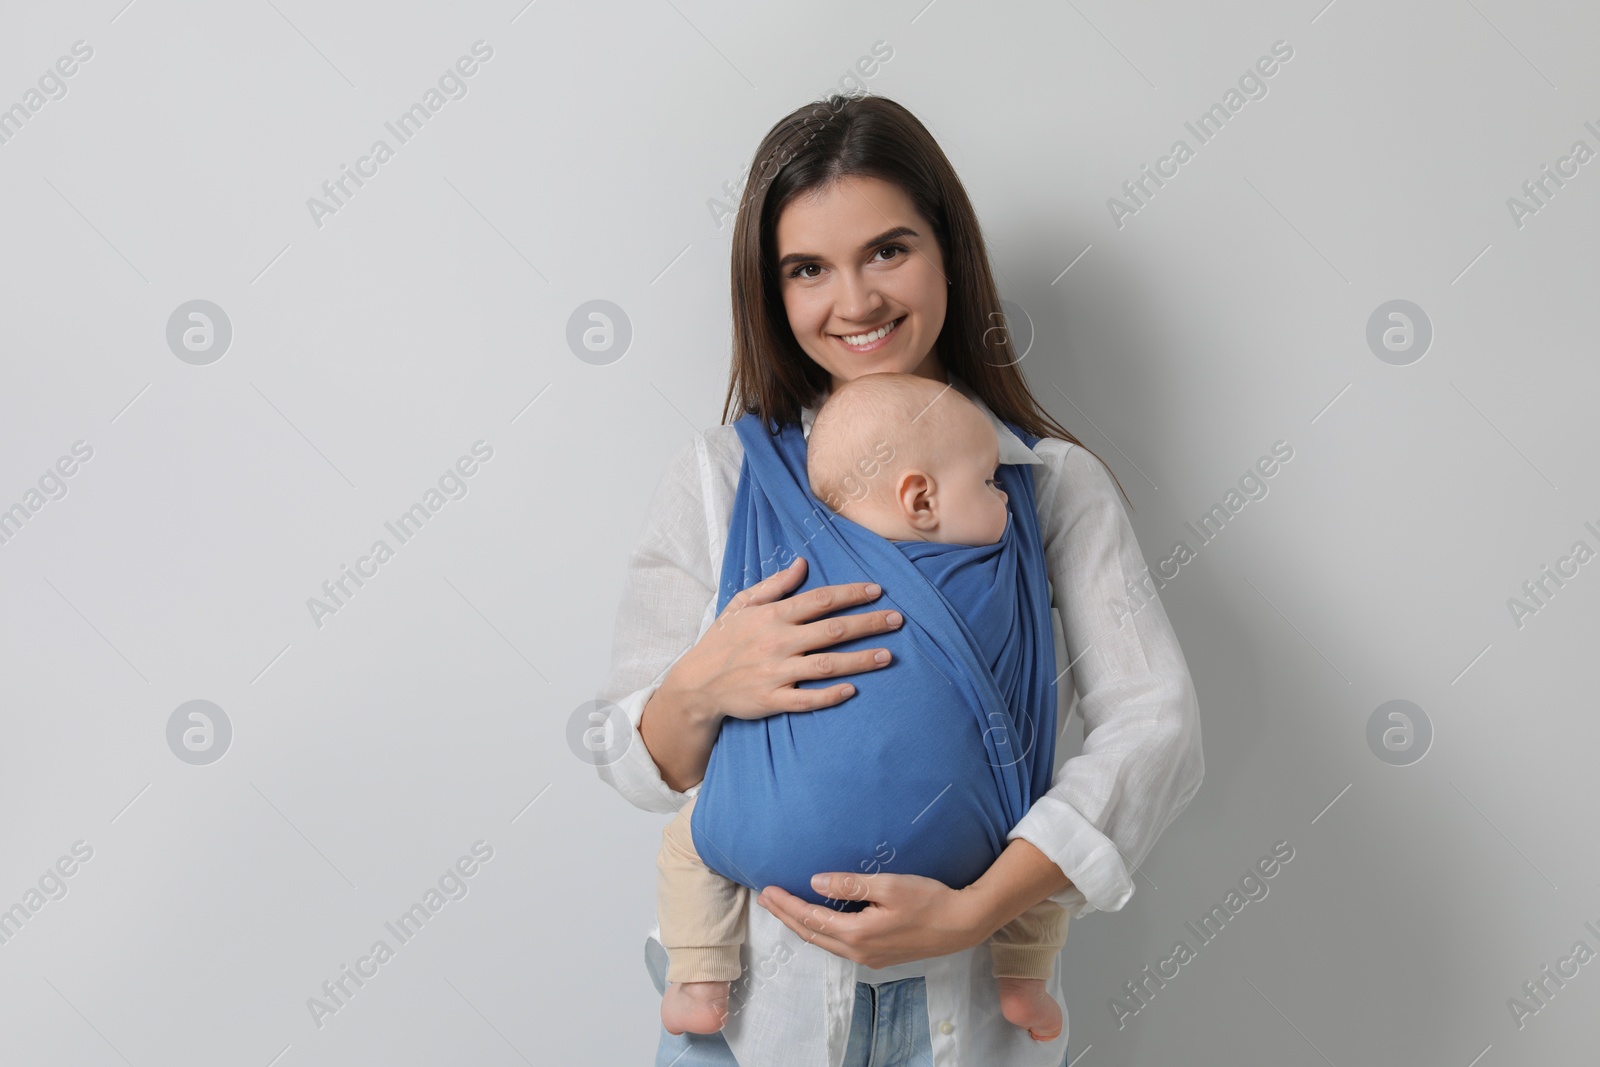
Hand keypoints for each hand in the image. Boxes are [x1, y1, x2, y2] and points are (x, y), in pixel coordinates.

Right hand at [662, 556, 904, 724]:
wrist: (696, 684)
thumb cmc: (722, 641)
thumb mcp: (741, 605)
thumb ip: (774, 585)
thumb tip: (801, 564)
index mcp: (773, 616)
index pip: (821, 600)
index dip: (852, 594)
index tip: (877, 590)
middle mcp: (778, 642)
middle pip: (833, 630)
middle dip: (869, 623)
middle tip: (897, 619)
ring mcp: (776, 672)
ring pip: (827, 665)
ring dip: (860, 660)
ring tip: (888, 655)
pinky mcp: (772, 699)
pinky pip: (806, 698)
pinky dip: (830, 695)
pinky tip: (853, 690)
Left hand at [754, 871, 986, 969]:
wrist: (962, 925)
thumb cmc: (929, 901)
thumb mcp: (889, 886)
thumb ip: (850, 885)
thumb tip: (815, 883)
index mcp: (857, 934)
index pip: (810, 919)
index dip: (786, 905)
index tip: (768, 891)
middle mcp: (858, 952)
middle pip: (811, 935)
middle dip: (786, 916)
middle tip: (766, 899)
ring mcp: (869, 958)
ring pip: (824, 943)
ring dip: (802, 925)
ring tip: (785, 909)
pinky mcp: (879, 957)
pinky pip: (839, 946)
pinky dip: (821, 932)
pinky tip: (819, 921)